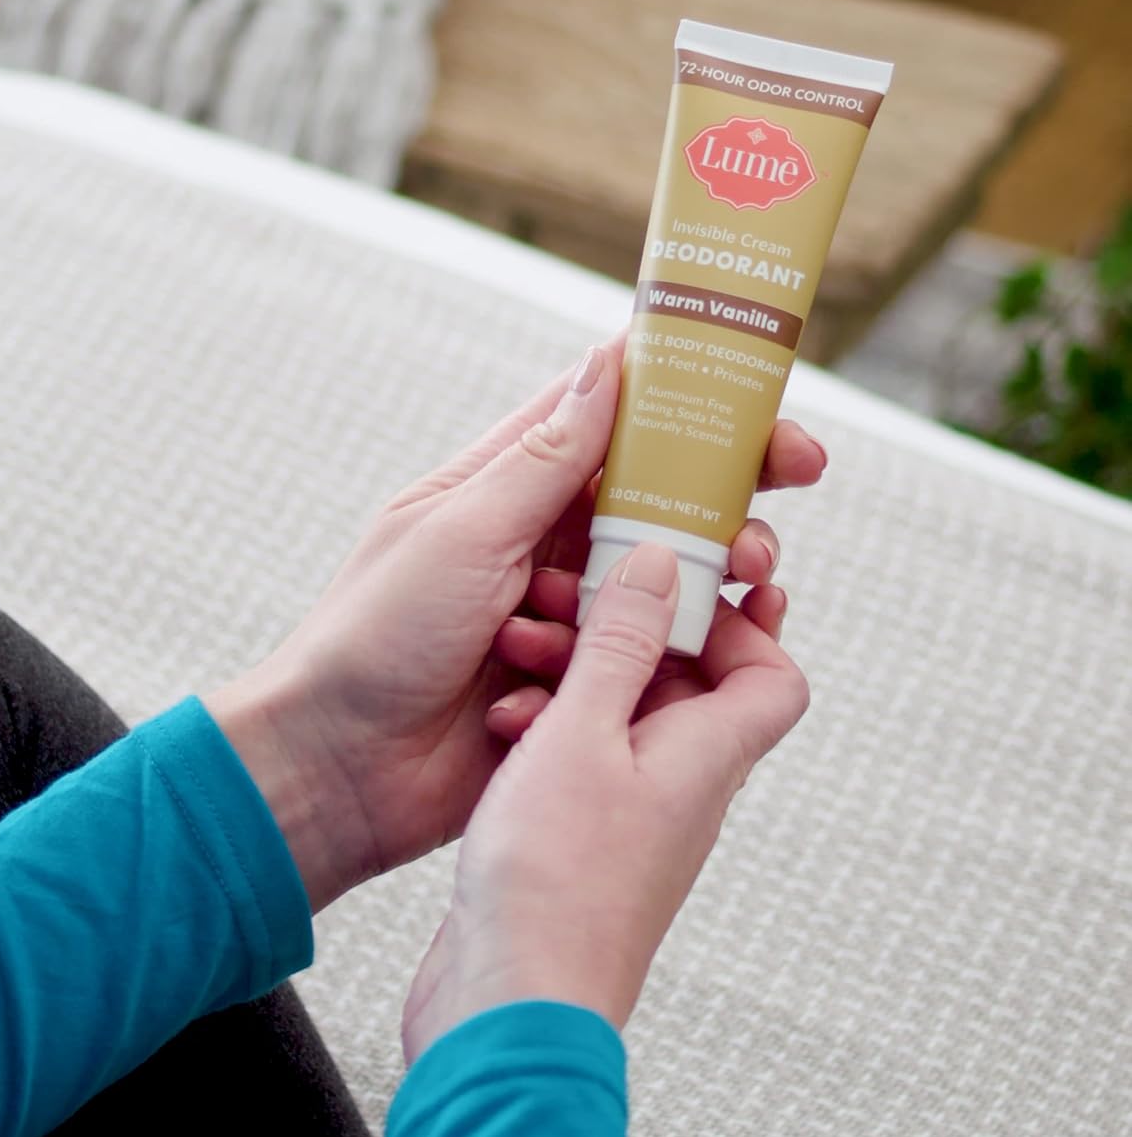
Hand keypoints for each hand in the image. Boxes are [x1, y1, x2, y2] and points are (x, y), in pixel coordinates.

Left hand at [210, 336, 824, 909]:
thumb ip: (541, 460)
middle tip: (796, 480)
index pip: (609, 418)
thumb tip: (606, 367)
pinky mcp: (579, 681)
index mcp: (504, 487)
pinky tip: (718, 645)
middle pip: (656, 494)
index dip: (686, 399)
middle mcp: (540, 541)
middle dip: (728, 486)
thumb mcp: (462, 532)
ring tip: (749, 576)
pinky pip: (651, 652)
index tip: (760, 396)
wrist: (340, 768)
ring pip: (666, 574)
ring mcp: (564, 612)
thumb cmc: (375, 636)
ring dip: (715, 567)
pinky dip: (684, 644)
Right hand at [400, 543, 808, 1060]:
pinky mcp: (580, 836)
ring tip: (517, 653)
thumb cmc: (555, 883)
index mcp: (705, 755)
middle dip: (624, 628)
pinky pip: (576, 752)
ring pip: (620, 710)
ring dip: (571, 669)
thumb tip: (663, 563)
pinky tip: (500, 720)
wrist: (509, 1006)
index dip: (739, 620)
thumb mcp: (583, 732)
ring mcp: (630, 813)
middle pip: (684, 679)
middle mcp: (680, 783)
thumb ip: (622, 642)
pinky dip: (543, 721)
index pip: (773, 675)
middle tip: (570, 597)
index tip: (674, 584)